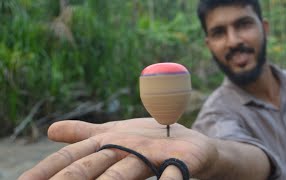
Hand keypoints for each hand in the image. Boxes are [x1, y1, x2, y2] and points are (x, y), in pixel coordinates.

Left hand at [19, 118, 217, 179]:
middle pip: (91, 164)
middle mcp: (126, 145)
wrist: (191, 142)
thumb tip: (50, 129)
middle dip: (67, 179)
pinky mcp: (180, 159)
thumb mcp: (113, 137)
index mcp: (108, 141)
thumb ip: (83, 135)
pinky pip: (173, 174)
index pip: (72, 156)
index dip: (46, 169)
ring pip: (125, 170)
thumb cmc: (148, 142)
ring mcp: (152, 153)